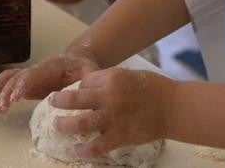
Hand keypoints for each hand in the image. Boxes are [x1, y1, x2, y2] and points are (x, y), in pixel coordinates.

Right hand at [0, 54, 99, 113]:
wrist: (78, 62)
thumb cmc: (84, 69)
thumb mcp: (91, 73)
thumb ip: (88, 80)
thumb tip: (85, 91)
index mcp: (52, 66)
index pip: (35, 73)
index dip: (24, 84)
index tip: (16, 97)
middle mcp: (38, 68)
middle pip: (18, 77)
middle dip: (8, 91)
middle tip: (1, 107)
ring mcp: (30, 75)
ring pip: (10, 78)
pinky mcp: (27, 83)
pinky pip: (9, 82)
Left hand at [50, 68, 173, 157]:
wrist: (172, 107)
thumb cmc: (153, 88)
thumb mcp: (128, 75)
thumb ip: (109, 81)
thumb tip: (90, 89)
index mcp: (112, 78)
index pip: (84, 81)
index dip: (77, 86)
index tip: (74, 91)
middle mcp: (109, 97)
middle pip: (75, 99)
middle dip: (59, 101)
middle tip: (52, 103)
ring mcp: (113, 118)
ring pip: (81, 123)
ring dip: (65, 125)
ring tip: (57, 125)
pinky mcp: (120, 136)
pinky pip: (97, 145)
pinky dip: (84, 149)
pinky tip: (77, 149)